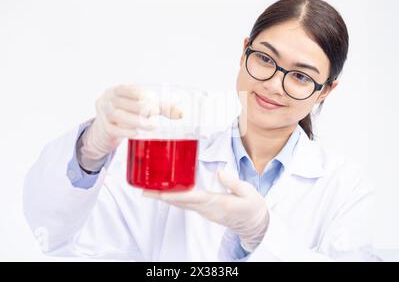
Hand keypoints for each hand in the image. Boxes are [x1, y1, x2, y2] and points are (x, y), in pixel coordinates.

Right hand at [79, 85, 182, 165]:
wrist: (106, 131)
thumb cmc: (128, 115)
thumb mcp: (142, 108)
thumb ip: (160, 108)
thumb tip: (181, 113)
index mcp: (116, 90)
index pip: (126, 89)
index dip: (139, 94)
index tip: (153, 100)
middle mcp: (107, 100)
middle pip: (122, 102)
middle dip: (140, 107)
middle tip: (155, 112)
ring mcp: (103, 114)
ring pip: (117, 115)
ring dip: (136, 120)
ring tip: (152, 125)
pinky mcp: (103, 128)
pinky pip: (112, 129)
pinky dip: (125, 131)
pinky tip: (136, 133)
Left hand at [143, 170, 268, 251]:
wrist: (255, 224)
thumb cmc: (252, 207)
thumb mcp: (249, 193)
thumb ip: (233, 183)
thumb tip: (220, 173)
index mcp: (217, 203)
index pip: (192, 198)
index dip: (175, 195)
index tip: (160, 192)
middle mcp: (207, 209)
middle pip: (180, 202)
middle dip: (162, 196)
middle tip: (144, 190)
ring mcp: (205, 211)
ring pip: (181, 204)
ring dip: (165, 197)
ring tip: (149, 190)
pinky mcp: (205, 210)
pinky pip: (186, 204)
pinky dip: (174, 198)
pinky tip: (167, 192)